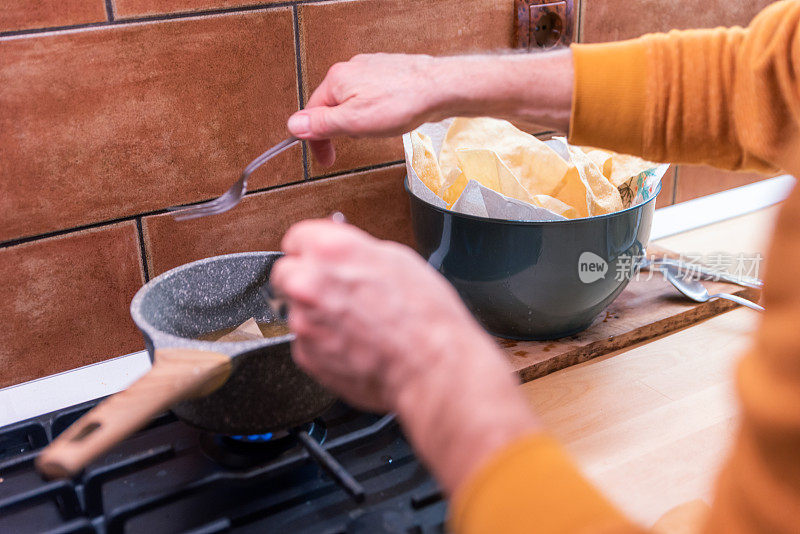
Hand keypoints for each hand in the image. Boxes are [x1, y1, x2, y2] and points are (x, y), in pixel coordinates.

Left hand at [271, 219, 485, 410]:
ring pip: (298, 310)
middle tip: (337, 291)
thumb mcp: (397, 259)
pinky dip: (325, 343)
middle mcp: (308, 284)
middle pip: (286, 273)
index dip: (313, 249)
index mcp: (330, 250)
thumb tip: (345, 254)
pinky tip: (355, 343)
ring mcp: (304, 322)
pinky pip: (307, 342)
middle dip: (307, 279)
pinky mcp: (307, 355)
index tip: (320, 257)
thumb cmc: (424, 316)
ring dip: (319, 314)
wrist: (430, 366)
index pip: (296, 238)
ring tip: (358, 323)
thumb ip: (356, 251)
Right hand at [287, 53, 447, 167]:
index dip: (317, 141)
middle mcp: (350, 69)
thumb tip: (294, 125)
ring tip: (378, 128)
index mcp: (336, 80)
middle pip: (332, 107)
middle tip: (354, 143)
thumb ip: (321, 124)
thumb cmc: (403, 102)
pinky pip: (372, 98)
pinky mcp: (387, 74)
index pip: (312, 114)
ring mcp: (370, 70)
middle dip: (341, 130)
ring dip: (360, 121)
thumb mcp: (353, 122)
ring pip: (352, 103)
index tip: (325, 158)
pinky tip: (389, 117)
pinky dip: (376, 112)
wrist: (440, 88)